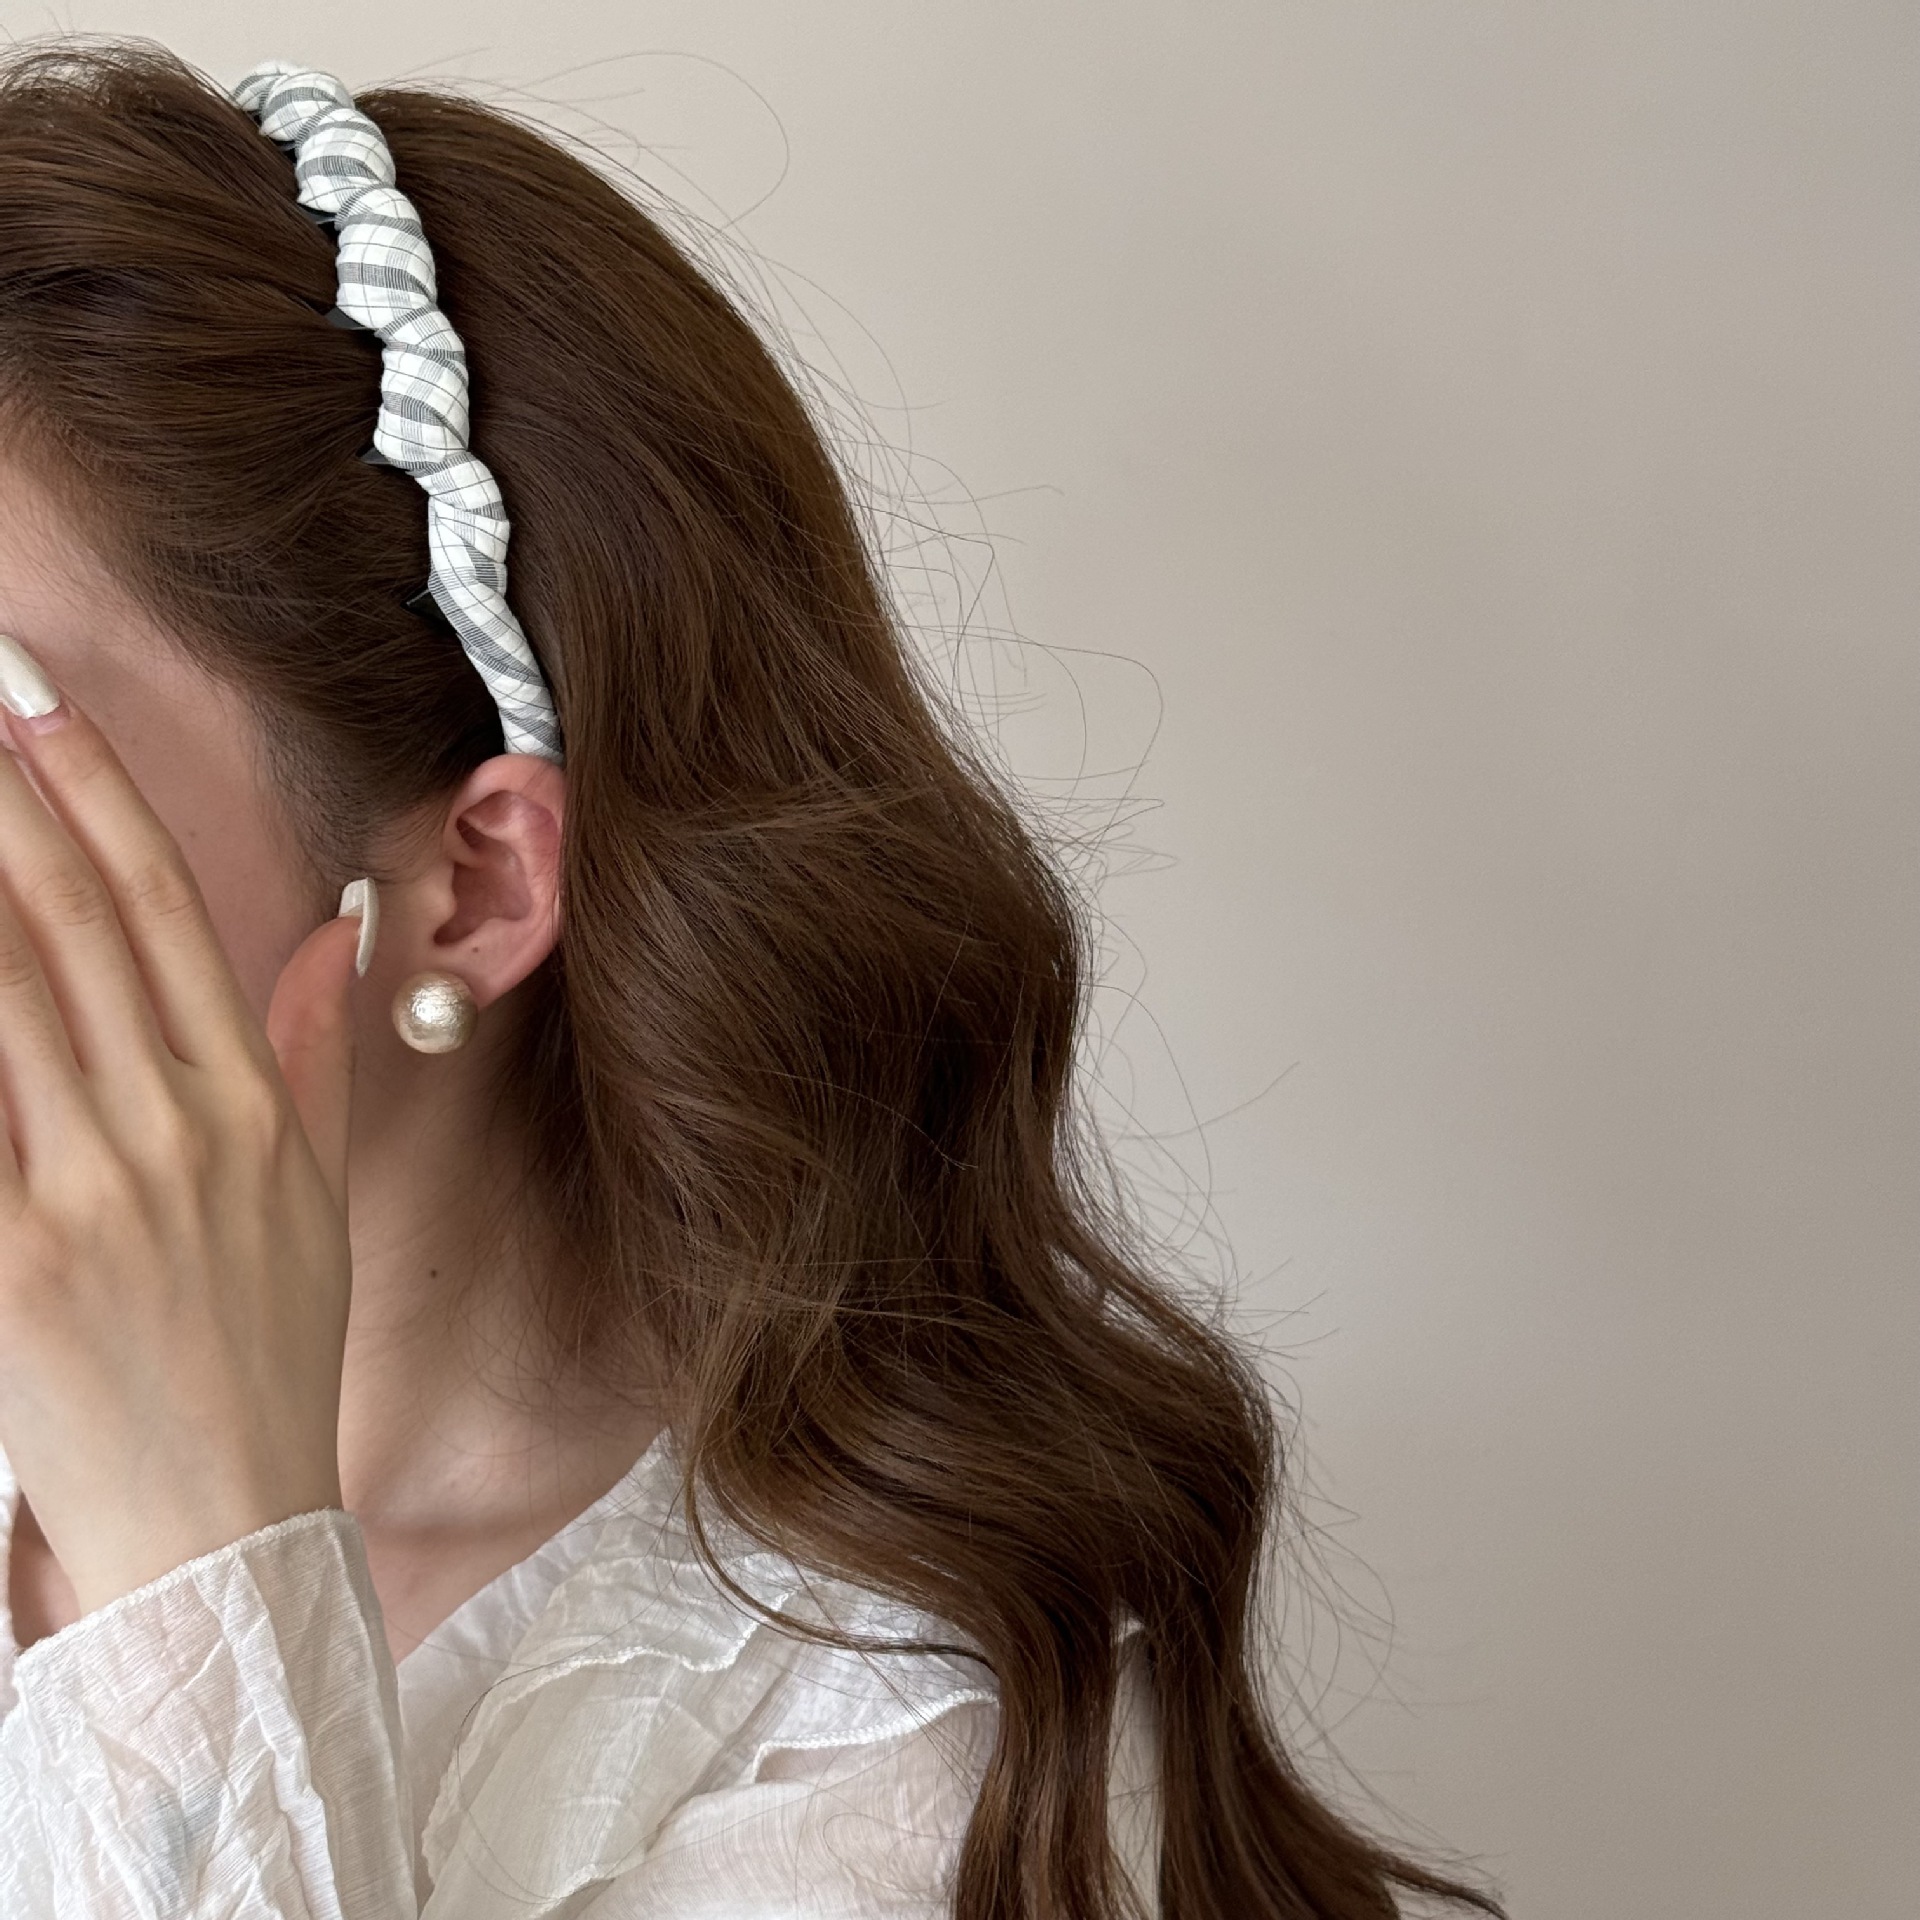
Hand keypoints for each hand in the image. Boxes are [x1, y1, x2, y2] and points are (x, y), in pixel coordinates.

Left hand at [0, 647, 361, 1616]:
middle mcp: (176, 1131)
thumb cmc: (270, 1355)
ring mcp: (90, 1196)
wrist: (223, 1517)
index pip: (171, 915)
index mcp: (251, 1108)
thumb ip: (313, 1052)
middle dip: (12, 801)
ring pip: (12, 1000)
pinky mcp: (11, 1265)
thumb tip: (332, 929)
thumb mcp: (318, 1197)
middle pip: (78, 928)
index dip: (104, 799)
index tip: (48, 708)